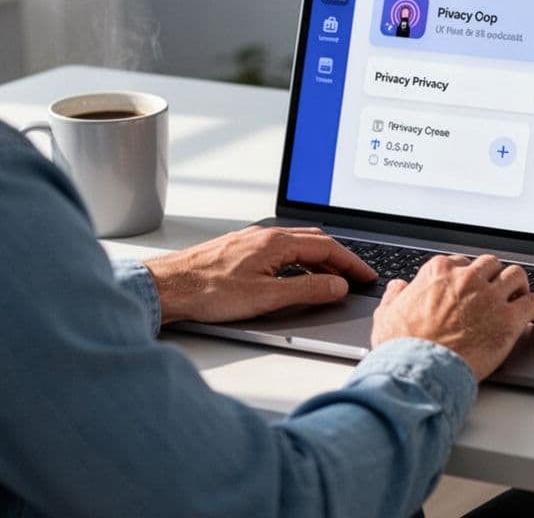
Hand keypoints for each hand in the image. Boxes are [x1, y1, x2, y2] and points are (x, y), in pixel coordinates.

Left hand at [144, 226, 375, 323]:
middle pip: (315, 242)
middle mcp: (265, 235)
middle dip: (339, 258)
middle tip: (355, 276)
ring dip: (319, 259)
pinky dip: (299, 260)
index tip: (365, 275)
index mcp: (276, 242)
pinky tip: (295, 275)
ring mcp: (252, 240)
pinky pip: (281, 249)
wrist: (168, 287)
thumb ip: (307, 291)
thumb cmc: (207, 291)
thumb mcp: (266, 297)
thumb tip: (337, 286)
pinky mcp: (240, 249)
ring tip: (331, 278)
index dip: (351, 263)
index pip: (327, 248)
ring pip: (297, 244)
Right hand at [371, 254, 533, 380]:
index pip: (462, 263)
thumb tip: (399, 287)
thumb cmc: (402, 347)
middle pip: (491, 265)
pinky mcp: (509, 319)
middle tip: (498, 291)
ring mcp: (490, 297)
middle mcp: (467, 278)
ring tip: (521, 297)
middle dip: (495, 277)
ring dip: (520, 286)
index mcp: (439, 272)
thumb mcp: (386, 315)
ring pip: (516, 276)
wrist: (419, 370)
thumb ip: (395, 296)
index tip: (471, 287)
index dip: (468, 276)